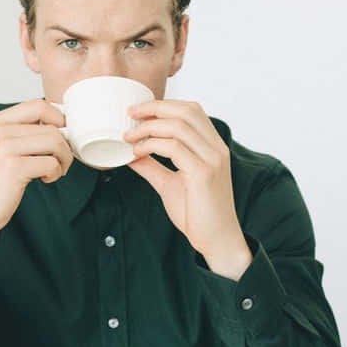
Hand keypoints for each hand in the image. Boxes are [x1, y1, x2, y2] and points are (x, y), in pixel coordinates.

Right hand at [0, 99, 72, 255]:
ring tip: (54, 171)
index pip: (39, 105)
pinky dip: (55, 173)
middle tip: (61, 161)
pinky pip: (51, 163)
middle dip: (65, 145)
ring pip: (55, 141)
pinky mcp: (14, 167)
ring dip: (63, 159)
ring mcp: (5, 147)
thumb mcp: (1, 148)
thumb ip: (23, 132)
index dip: (59, 120)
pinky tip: (44, 180)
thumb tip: (61, 124)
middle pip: (52, 125)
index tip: (61, 137)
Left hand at [124, 99, 251, 279]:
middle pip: (185, 110)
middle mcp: (216, 148)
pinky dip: (151, 145)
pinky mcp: (203, 173)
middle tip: (130, 114)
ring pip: (178, 126)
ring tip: (129, 137)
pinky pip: (173, 147)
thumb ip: (152, 166)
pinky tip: (137, 153)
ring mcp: (212, 159)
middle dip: (154, 107)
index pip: (192, 110)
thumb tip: (129, 153)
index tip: (138, 111)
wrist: (217, 241)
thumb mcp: (169, 184)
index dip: (164, 105)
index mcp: (212, 147)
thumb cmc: (197, 214)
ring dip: (148, 127)